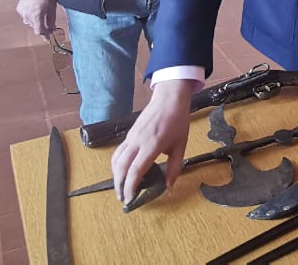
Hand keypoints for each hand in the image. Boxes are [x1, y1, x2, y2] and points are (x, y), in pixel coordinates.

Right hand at [17, 0, 56, 35]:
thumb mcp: (51, 7)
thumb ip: (51, 19)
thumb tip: (52, 28)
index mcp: (36, 15)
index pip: (39, 31)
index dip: (45, 36)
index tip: (50, 38)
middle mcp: (27, 15)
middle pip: (35, 27)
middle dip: (42, 27)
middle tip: (48, 26)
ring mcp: (22, 12)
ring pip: (29, 22)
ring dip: (35, 22)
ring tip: (41, 15)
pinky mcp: (19, 8)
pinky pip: (25, 16)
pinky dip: (30, 16)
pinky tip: (34, 10)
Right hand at [110, 79, 199, 203]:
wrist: (169, 98)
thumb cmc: (177, 120)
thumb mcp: (181, 145)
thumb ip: (175, 166)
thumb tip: (169, 185)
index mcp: (151, 145)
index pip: (135, 170)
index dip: (131, 187)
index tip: (130, 199)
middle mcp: (137, 141)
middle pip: (121, 167)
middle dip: (119, 185)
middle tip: (123, 198)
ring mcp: (131, 137)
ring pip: (116, 159)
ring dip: (116, 175)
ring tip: (121, 188)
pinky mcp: (129, 134)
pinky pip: (119, 152)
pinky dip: (117, 164)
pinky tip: (123, 171)